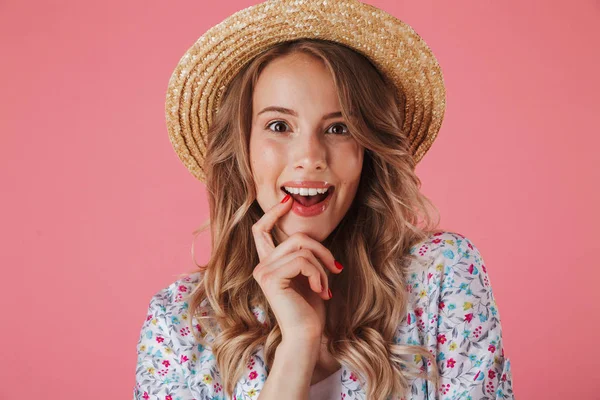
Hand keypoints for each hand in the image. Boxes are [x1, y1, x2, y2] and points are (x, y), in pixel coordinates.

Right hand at [252, 194, 342, 340]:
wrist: (307, 335)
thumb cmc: (310, 308)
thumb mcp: (309, 275)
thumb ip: (304, 255)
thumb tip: (311, 237)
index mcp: (268, 263)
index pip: (261, 230)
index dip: (273, 213)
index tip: (288, 202)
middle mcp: (261, 265)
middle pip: (295, 237)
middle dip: (321, 249)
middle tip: (335, 268)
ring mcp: (263, 271)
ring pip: (302, 247)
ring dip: (322, 266)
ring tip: (326, 286)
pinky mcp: (270, 277)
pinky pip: (302, 261)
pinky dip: (318, 274)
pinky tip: (321, 291)